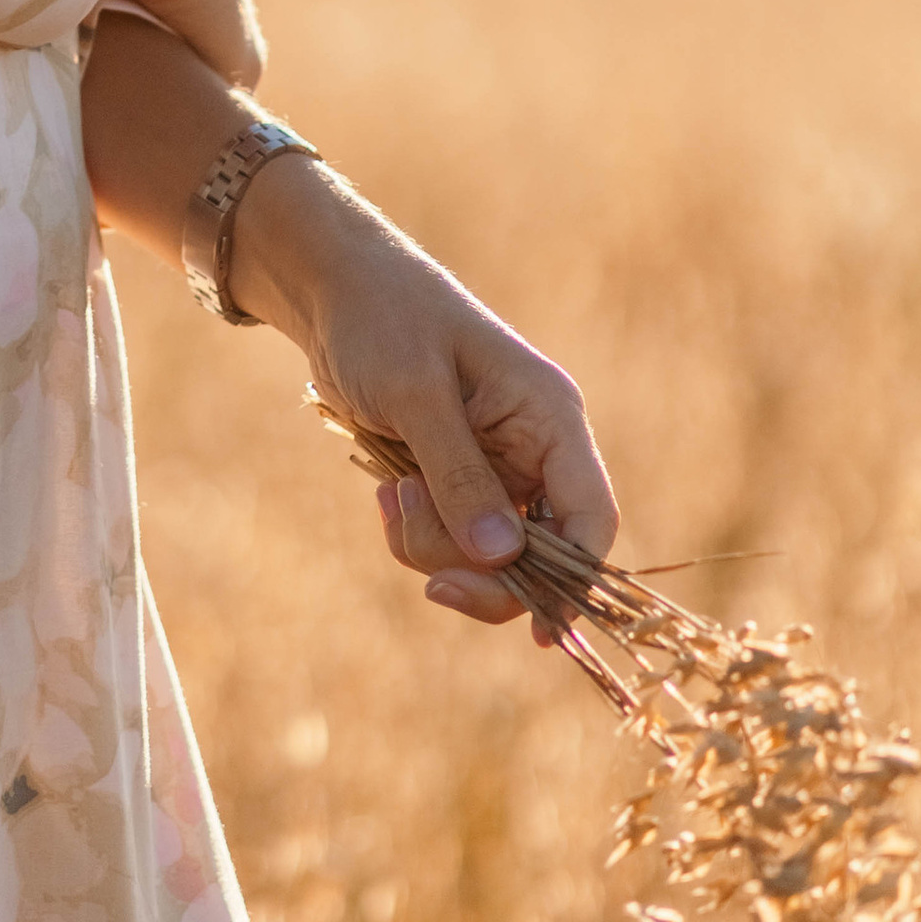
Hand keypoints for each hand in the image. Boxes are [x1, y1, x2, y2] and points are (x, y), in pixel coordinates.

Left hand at [233, 165, 618, 637]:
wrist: (331, 288)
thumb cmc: (380, 318)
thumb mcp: (415, 393)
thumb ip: (459, 475)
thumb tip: (504, 558)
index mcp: (550, 417)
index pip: (589, 518)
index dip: (574, 582)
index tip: (542, 633)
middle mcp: (533, 448)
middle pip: (538, 556)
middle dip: (478, 570)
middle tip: (430, 580)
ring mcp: (494, 467)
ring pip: (484, 556)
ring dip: (433, 544)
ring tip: (394, 492)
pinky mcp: (453, 479)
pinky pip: (447, 540)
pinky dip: (415, 533)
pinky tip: (387, 492)